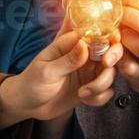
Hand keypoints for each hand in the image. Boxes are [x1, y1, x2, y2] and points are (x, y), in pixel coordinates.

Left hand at [0, 31, 120, 126]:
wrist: (27, 106)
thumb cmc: (31, 83)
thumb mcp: (47, 71)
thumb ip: (67, 60)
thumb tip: (85, 44)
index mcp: (70, 43)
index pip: (95, 32)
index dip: (107, 40)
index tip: (106, 57)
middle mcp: (83, 54)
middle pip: (110, 51)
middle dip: (110, 63)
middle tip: (104, 70)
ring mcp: (88, 71)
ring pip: (110, 73)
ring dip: (101, 85)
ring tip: (83, 93)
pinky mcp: (91, 87)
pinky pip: (107, 91)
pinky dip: (99, 97)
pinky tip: (84, 100)